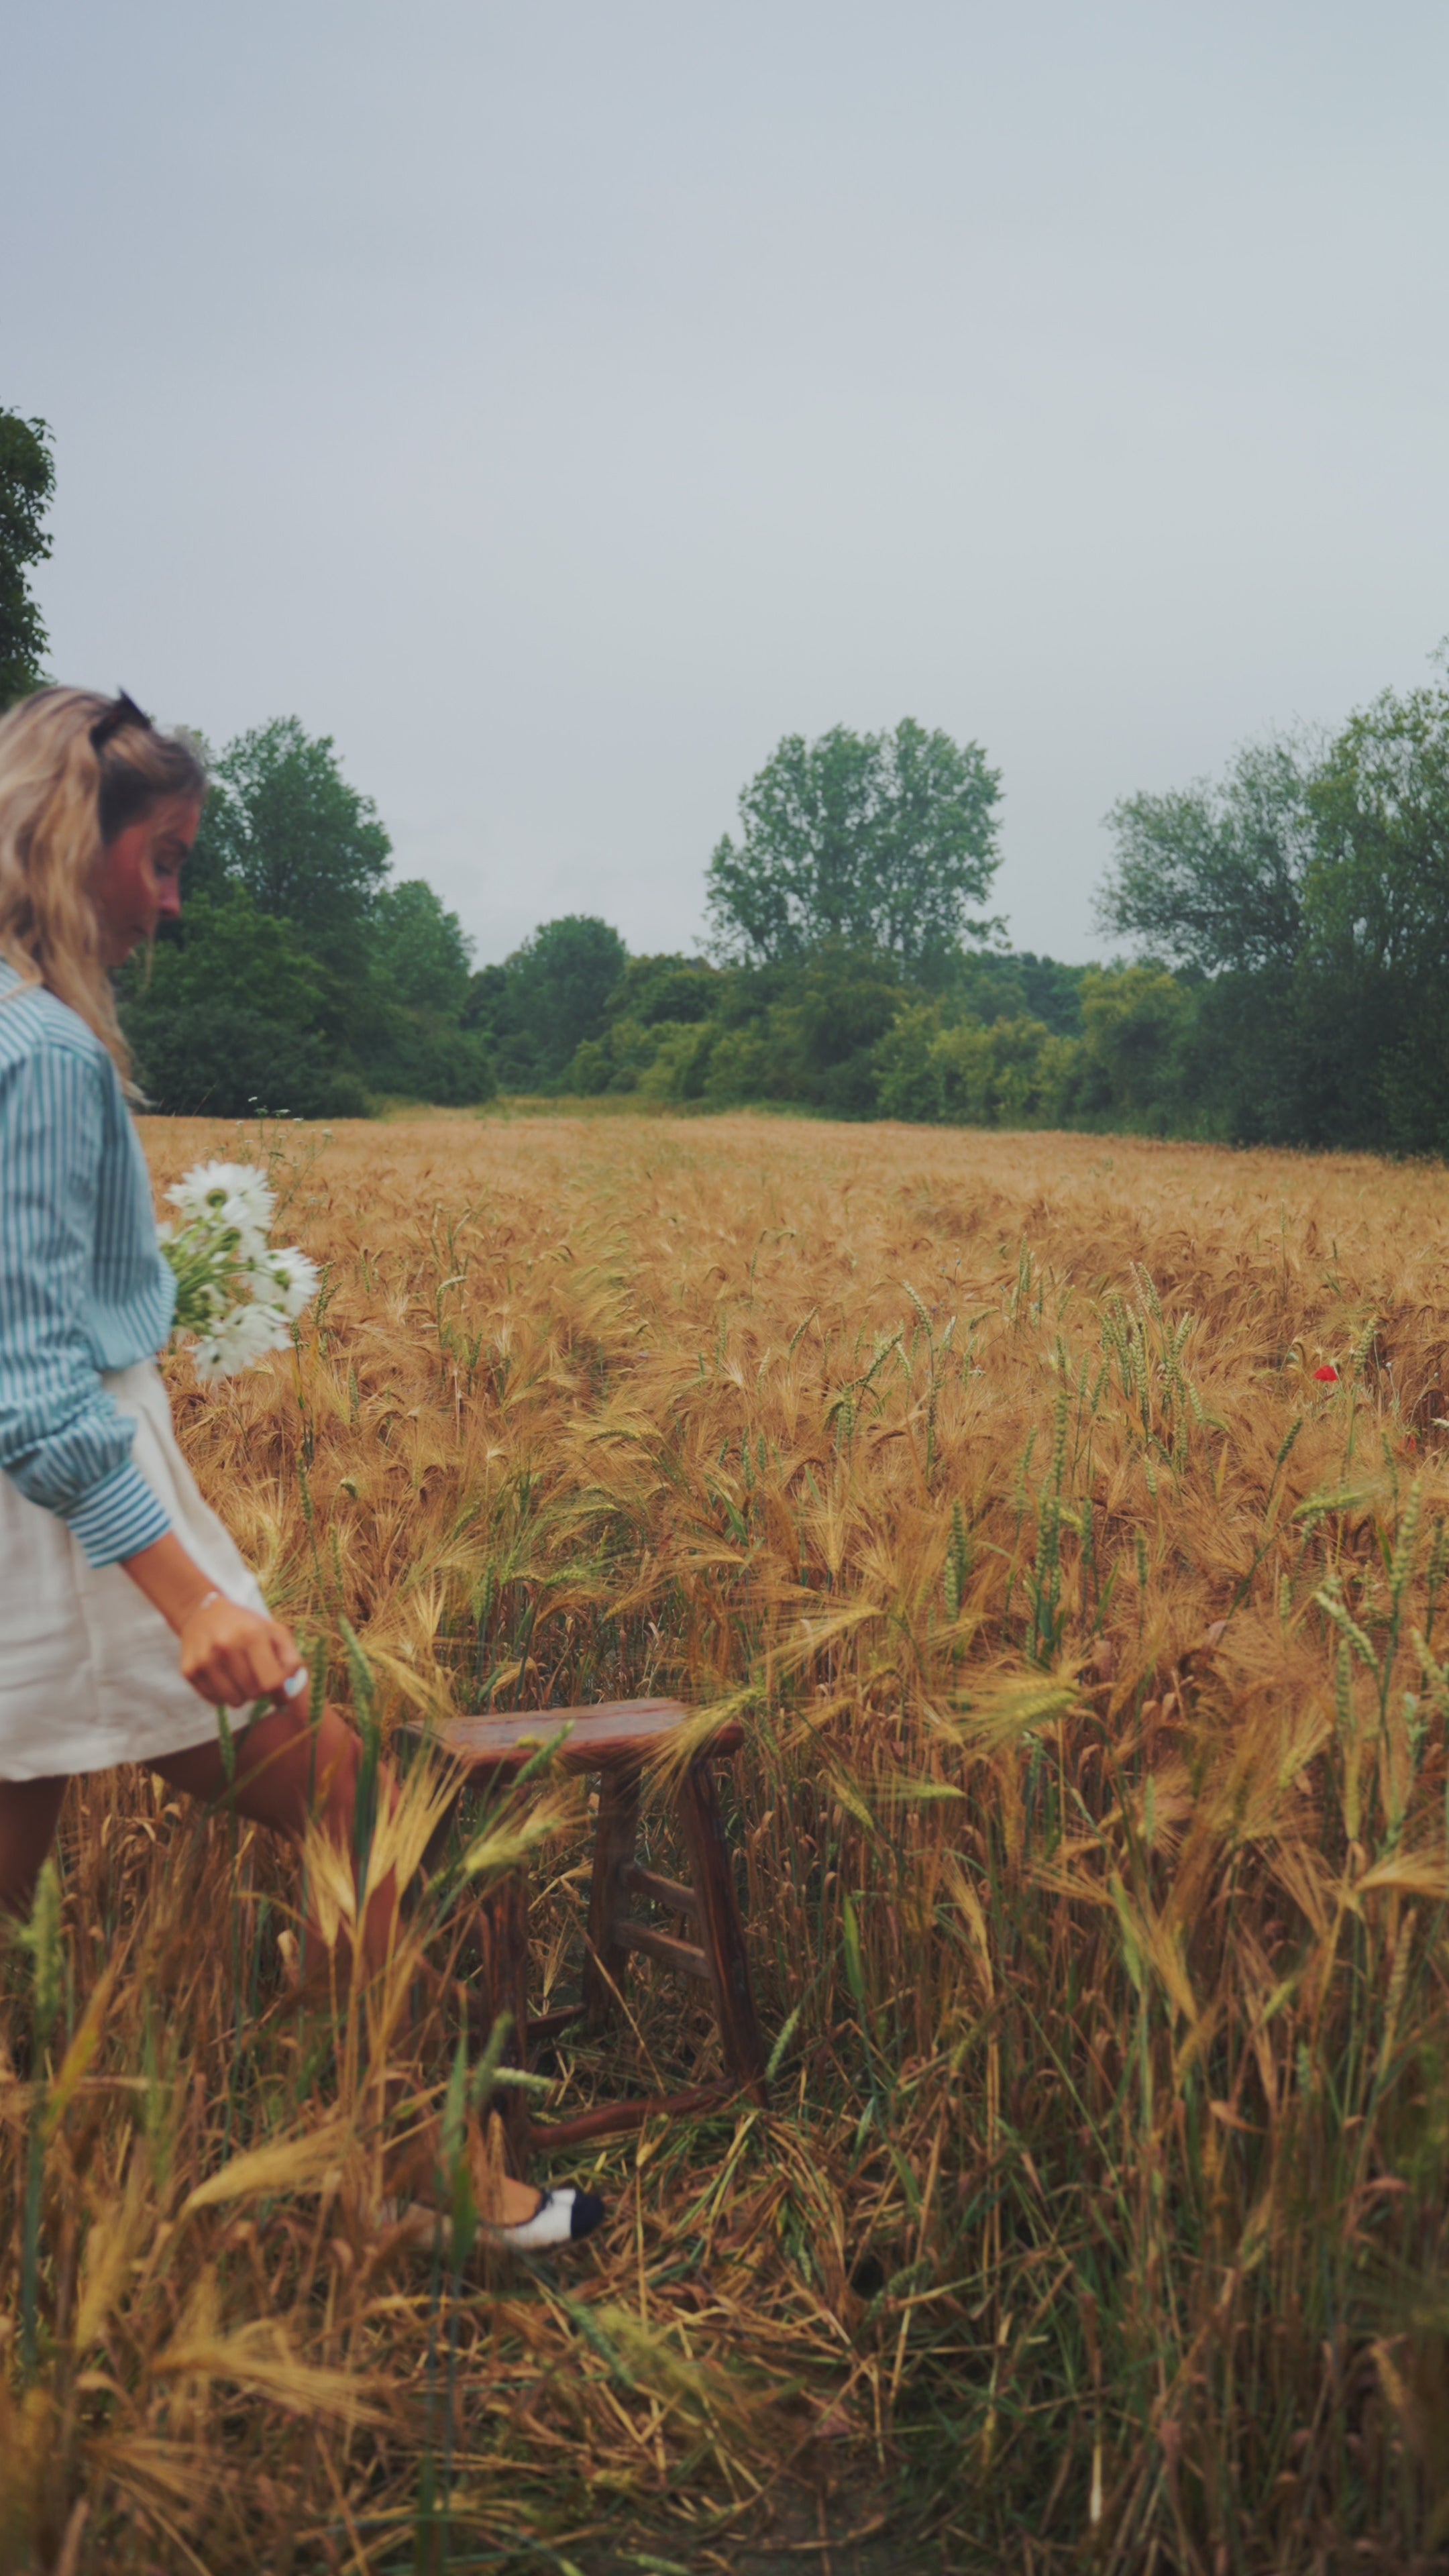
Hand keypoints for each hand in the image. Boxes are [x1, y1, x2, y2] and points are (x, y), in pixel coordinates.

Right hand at [178, 1593, 305, 1710]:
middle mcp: (225, 1646)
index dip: (280, 1692)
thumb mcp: (274, 1631)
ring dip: (242, 1695)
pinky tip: (223, 1676)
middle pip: (254, 1693)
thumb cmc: (245, 1625)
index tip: (280, 1692)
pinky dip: (223, 1694)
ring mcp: (204, 1659)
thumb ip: (290, 1660)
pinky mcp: (189, 1671)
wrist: (202, 1613)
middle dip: (260, 1690)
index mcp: (252, 1634)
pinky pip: (215, 1701)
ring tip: (239, 1676)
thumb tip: (287, 1695)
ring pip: (234, 1701)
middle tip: (256, 1677)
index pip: (272, 1681)